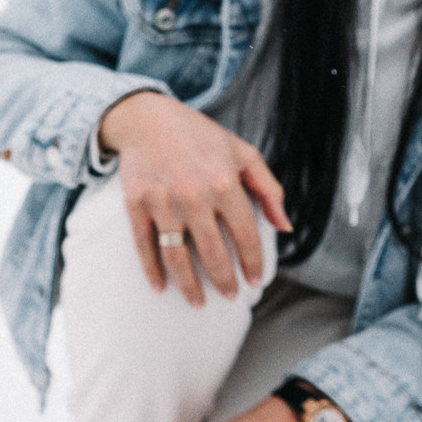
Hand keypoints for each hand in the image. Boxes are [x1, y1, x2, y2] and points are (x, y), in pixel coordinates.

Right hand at [97, 91, 289, 305]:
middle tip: (231, 296)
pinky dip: (151, 270)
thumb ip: (269, 188)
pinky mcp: (136, 204)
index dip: (254, 263)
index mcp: (225, 184)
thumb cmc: (200, 136)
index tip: (256, 281)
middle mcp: (194, 195)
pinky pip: (144, 245)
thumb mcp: (243, 153)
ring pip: (177, 256)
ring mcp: (163, 202)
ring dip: (190, 286)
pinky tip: (160, 287)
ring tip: (199, 302)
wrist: (148, 119)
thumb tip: (285, 227)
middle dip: (225, 281)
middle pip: (213, 253)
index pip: (246, 236)